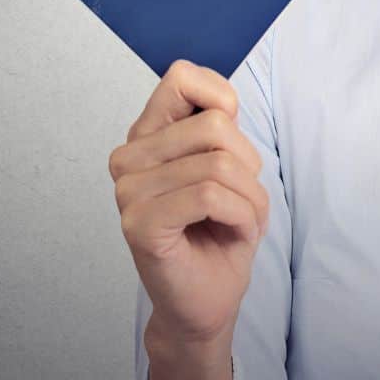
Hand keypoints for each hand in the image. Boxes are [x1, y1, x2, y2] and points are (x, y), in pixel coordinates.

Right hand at [110, 58, 269, 345]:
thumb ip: (217, 125)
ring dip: (251, 199)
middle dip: (249, 166)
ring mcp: (128, 192)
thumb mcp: (228, 166)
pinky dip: (242, 216)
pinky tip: (233, 234)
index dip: (222, 99)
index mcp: (147, 137)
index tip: (232, 144)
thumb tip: (222, 99)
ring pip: (219, 164)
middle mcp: (129, 159)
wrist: (206, 302)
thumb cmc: (218, 234)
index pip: (182, 77)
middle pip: (215, 126)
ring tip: (241, 222)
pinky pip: (210, 196)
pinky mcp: (138, 223)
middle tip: (244, 201)